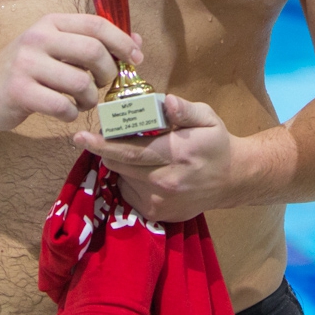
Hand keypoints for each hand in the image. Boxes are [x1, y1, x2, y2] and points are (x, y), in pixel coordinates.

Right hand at [0, 13, 140, 130]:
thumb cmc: (25, 68)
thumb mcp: (55, 46)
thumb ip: (91, 42)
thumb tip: (136, 41)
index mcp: (51, 23)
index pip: (97, 24)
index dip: (122, 42)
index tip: (136, 58)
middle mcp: (38, 38)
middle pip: (93, 51)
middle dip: (109, 72)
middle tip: (104, 84)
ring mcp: (26, 65)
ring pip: (81, 82)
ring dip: (90, 98)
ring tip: (82, 101)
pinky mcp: (19, 92)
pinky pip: (62, 106)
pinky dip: (71, 114)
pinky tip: (65, 112)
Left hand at [73, 95, 240, 221]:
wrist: (232, 180)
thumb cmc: (216, 144)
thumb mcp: (207, 118)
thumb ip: (184, 110)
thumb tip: (166, 101)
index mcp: (178, 153)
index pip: (131, 149)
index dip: (103, 143)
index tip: (81, 136)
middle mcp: (166, 180)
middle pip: (119, 164)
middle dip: (104, 150)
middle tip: (98, 137)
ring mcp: (160, 200)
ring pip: (122, 178)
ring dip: (120, 163)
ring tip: (134, 152)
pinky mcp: (157, 213)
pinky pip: (128, 193)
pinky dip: (128, 179)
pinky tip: (143, 170)